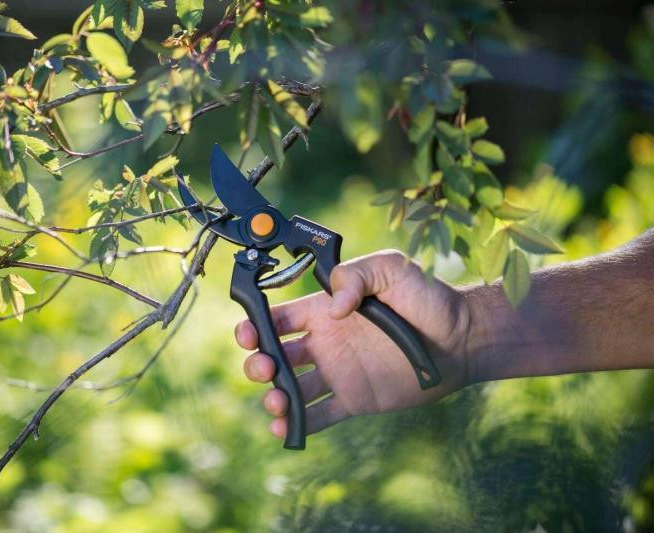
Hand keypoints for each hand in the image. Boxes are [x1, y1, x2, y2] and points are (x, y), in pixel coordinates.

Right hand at [235, 250, 473, 438]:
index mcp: (325, 310)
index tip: (247, 333)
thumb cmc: (428, 297)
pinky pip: (318, 414)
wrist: (462, 338)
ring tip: (278, 401)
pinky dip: (297, 424)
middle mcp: (325, 342)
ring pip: (291, 388)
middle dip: (259, 363)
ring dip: (275, 396)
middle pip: (275, 355)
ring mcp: (337, 373)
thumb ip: (356, 276)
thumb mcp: (392, 268)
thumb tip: (334, 308)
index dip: (255, 324)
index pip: (278, 318)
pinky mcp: (353, 399)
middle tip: (266, 368)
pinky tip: (284, 428)